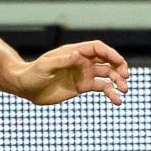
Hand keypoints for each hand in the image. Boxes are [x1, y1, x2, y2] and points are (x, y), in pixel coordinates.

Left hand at [14, 40, 128, 104]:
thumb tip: (78, 55)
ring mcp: (84, 74)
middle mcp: (82, 61)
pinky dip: (111, 93)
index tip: (120, 63)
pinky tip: (117, 101)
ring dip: (118, 81)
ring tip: (124, 90)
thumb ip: (62, 60)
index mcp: (74, 52)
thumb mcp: (45, 66)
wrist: (26, 88)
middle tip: (125, 77)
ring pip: (107, 74)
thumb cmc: (32, 74)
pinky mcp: (84, 86)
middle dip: (119, 67)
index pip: (97, 49)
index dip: (110, 53)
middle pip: (107, 60)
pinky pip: (102, 88)